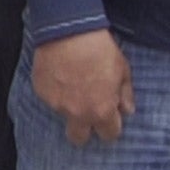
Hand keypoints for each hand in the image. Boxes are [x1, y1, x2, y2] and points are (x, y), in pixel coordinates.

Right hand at [32, 28, 134, 144]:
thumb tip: (127, 110)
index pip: (109, 135)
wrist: (68, 31)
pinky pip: (50, 98)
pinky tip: (60, 74)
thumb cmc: (99, 49)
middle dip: (84, 130)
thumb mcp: (122, 70)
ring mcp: (57, 103)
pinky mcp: (42, 92)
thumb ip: (125, 94)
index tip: (109, 117)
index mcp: (102, 110)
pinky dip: (56, 90)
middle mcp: (78, 112)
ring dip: (69, 105)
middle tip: (87, 112)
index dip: (110, 126)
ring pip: (64, 114)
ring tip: (72, 82)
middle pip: (78, 138)